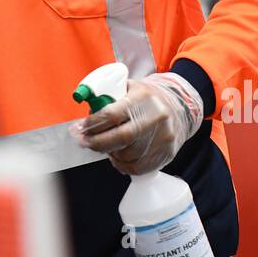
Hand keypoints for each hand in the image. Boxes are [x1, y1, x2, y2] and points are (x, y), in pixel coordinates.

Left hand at [72, 74, 198, 174]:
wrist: (179, 108)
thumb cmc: (147, 98)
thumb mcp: (129, 88)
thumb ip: (107, 98)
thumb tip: (85, 115)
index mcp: (143, 98)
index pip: (111, 115)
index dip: (91, 125)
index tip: (78, 129)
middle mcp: (155, 118)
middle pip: (120, 138)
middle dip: (96, 143)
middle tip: (83, 142)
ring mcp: (163, 138)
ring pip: (127, 155)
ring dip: (110, 153)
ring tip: (105, 146)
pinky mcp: (166, 154)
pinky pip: (138, 168)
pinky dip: (122, 165)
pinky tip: (118, 156)